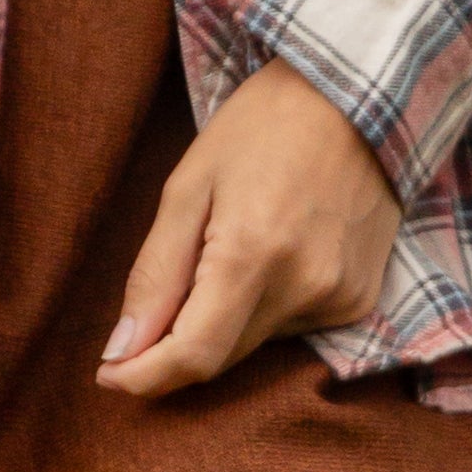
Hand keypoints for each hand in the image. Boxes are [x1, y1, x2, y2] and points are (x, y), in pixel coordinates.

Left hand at [95, 60, 400, 399]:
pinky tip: (275, 249)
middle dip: (179, 340)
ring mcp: (339, 296)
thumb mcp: (189, 184)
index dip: (145, 376)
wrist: (357, 95)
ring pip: (254, 343)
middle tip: (164, 289)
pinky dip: (268, 305)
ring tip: (236, 239)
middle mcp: (303, 286)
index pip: (193, 356)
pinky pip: (293, 327)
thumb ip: (155, 273)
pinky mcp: (360, 299)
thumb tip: (122, 350)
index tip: (110, 373)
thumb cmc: (262, 126)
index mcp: (251, 251)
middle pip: (221, 356)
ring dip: (226, 317)